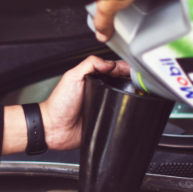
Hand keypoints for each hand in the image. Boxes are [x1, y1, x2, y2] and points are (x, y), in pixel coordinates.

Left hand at [1, 56, 129, 154]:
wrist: (54, 128)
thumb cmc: (59, 104)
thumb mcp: (72, 77)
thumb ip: (90, 64)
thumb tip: (109, 63)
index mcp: (92, 79)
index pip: (113, 70)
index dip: (124, 68)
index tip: (133, 69)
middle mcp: (99, 91)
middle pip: (121, 83)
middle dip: (131, 81)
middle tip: (138, 81)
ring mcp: (103, 106)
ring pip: (123, 99)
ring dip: (131, 97)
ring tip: (138, 94)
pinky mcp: (105, 120)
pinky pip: (119, 117)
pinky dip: (124, 114)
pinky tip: (130, 110)